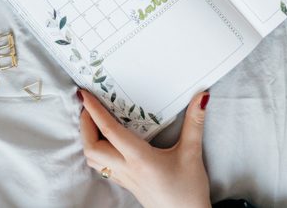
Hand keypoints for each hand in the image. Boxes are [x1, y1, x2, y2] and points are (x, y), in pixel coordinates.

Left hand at [78, 89, 211, 207]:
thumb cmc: (188, 190)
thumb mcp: (193, 153)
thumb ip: (195, 122)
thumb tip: (201, 97)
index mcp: (139, 159)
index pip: (109, 131)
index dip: (95, 111)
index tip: (85, 95)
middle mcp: (127, 169)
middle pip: (92, 147)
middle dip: (85, 124)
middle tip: (88, 106)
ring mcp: (124, 179)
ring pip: (93, 159)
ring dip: (88, 139)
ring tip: (93, 121)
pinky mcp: (126, 184)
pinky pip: (102, 167)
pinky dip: (96, 151)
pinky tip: (105, 143)